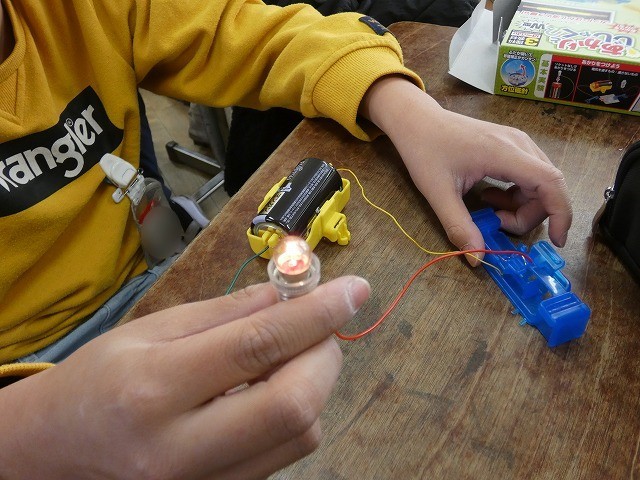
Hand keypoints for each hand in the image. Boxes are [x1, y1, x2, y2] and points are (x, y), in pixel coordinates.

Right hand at [0, 276, 369, 479]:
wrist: (53, 455)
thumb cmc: (96, 382)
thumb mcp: (149, 331)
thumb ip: (224, 313)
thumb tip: (287, 295)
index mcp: (154, 389)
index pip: (258, 346)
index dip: (316, 314)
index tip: (353, 290)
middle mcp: (181, 449)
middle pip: (292, 406)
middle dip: (325, 356)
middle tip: (321, 326)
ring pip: (299, 436)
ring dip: (315, 385)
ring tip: (293, 355)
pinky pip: (282, 455)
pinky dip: (295, 414)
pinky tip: (273, 388)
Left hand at [360, 76, 571, 264]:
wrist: (418, 121)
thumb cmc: (425, 150)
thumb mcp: (437, 193)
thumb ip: (459, 226)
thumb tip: (477, 258)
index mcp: (504, 152)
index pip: (550, 182)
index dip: (561, 213)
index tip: (556, 241)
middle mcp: (519, 144)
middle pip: (547, 188)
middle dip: (528, 216)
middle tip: (495, 225)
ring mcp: (518, 143)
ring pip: (539, 184)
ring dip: (521, 207)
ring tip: (488, 210)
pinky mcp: (512, 146)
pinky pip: (528, 177)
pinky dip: (515, 196)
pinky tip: (489, 196)